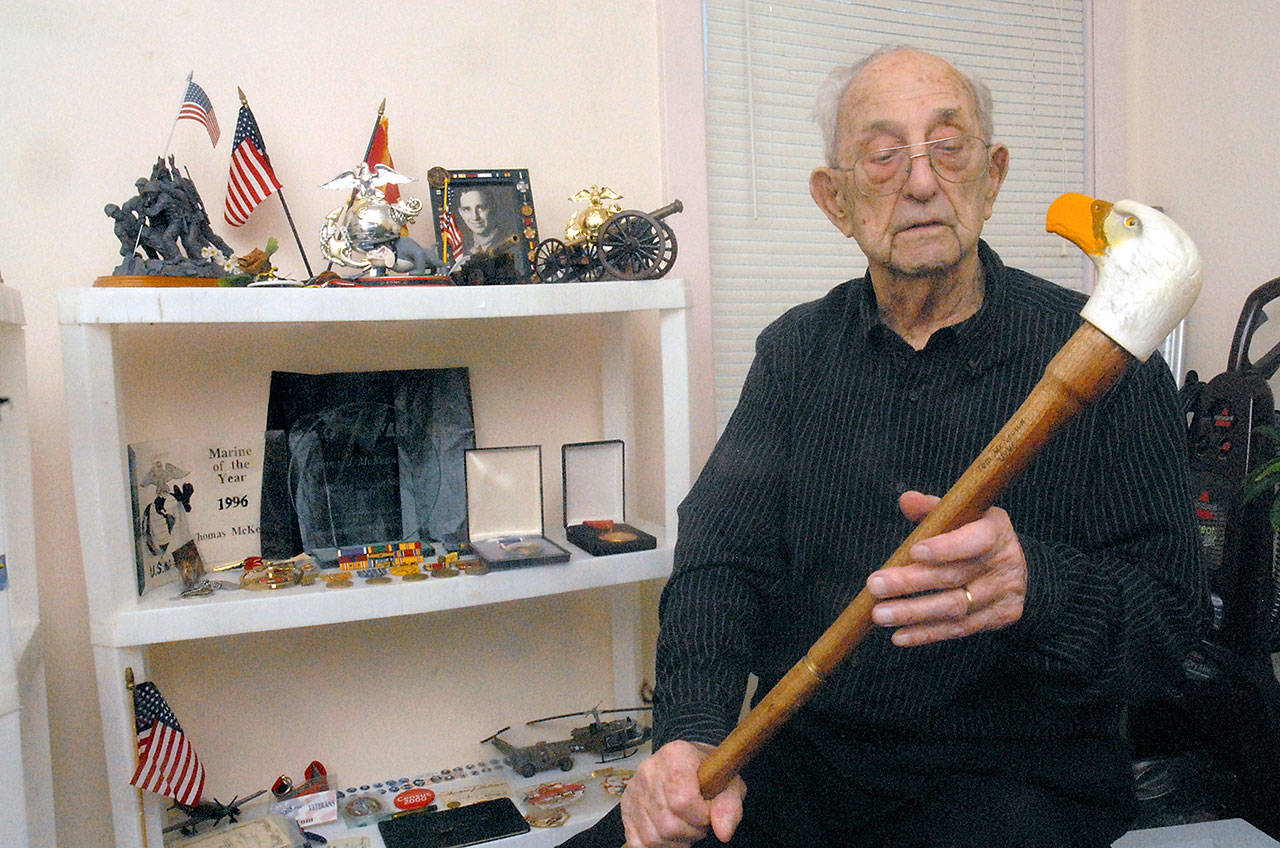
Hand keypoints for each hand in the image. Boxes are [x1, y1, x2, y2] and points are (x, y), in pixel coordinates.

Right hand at [621, 740, 746, 846]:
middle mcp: (649, 770)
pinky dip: (659, 845)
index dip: (700, 815)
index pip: (682, 800)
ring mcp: (634, 790)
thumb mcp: (729, 784)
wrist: (690, 763)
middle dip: (691, 831)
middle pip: (669, 823)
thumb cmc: (710, 773)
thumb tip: (723, 832)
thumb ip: (729, 806)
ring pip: (654, 837)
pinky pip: (641, 843)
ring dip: (676, 841)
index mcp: (676, 756)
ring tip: (686, 825)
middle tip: (698, 821)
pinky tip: (671, 832)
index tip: (708, 812)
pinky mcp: (626, 808)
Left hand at [866, 490, 1025, 645]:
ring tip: (879, 614)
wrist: (1018, 568)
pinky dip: (926, 634)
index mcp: (995, 531)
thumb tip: (906, 500)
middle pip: (954, 577)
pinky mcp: (998, 619)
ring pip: (954, 608)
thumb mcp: (963, 516)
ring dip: (913, 613)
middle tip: (875, 585)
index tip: (914, 551)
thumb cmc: (976, 536)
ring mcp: (1003, 594)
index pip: (974, 540)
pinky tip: (899, 635)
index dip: (945, 547)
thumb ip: (933, 509)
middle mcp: (1003, 564)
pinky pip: (958, 630)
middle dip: (911, 582)